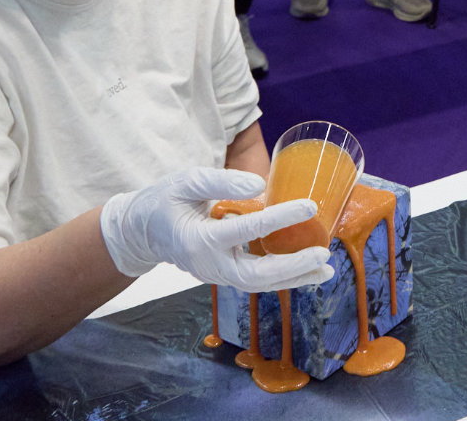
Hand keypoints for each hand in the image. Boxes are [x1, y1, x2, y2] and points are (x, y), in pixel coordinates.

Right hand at [98, 168, 334, 292]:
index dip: (280, 218)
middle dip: (292, 267)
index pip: (247, 230)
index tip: (309, 206)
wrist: (141, 230)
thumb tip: (261, 185)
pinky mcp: (223, 275)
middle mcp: (209, 264)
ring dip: (293, 279)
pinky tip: (307, 271)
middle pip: (255, 275)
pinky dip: (282, 278)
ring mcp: (215, 274)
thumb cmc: (163, 200)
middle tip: (323, 254)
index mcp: (198, 239)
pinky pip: (255, 280)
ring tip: (325, 270)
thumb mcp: (186, 181)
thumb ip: (221, 181)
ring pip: (258, 284)